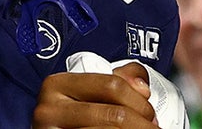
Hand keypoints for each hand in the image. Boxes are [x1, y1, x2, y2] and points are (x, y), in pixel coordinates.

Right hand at [33, 63, 157, 127]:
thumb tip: (142, 87)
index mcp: (57, 84)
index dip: (139, 100)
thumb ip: (119, 78)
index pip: (112, 85)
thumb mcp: (90, 90)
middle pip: (115, 114)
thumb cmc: (74, 116)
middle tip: (151, 128)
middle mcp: (49, 110)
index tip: (150, 112)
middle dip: (142, 123)